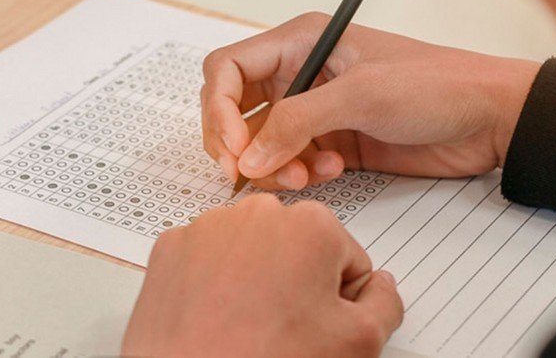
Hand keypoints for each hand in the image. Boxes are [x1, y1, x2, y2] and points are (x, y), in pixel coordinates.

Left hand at [121, 194, 401, 357]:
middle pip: (294, 247)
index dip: (339, 297)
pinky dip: (211, 282)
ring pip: (248, 250)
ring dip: (253, 279)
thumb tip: (380, 286)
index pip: (345, 257)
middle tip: (284, 327)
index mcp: (311, 224)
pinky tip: (215, 316)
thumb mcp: (359, 342)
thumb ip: (384, 303)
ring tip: (247, 325)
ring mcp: (207, 227)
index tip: (321, 321)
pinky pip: (205, 259)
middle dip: (295, 281)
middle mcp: (257, 213)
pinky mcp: (171, 247)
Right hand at [201, 13, 539, 189]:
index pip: (227, 69)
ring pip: (260, 143)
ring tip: (305, 176)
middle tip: (247, 174)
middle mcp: (298, 74)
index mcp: (298, 43)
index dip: (217, 109)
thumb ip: (296, 124)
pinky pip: (290, 162)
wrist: (489, 118)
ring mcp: (313, 111)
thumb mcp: (360, 96)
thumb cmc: (435, 84)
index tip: (234, 149)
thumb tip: (247, 157)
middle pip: (234, 110)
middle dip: (238, 145)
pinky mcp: (329, 142)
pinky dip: (299, 174)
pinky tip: (334, 170)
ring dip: (272, 165)